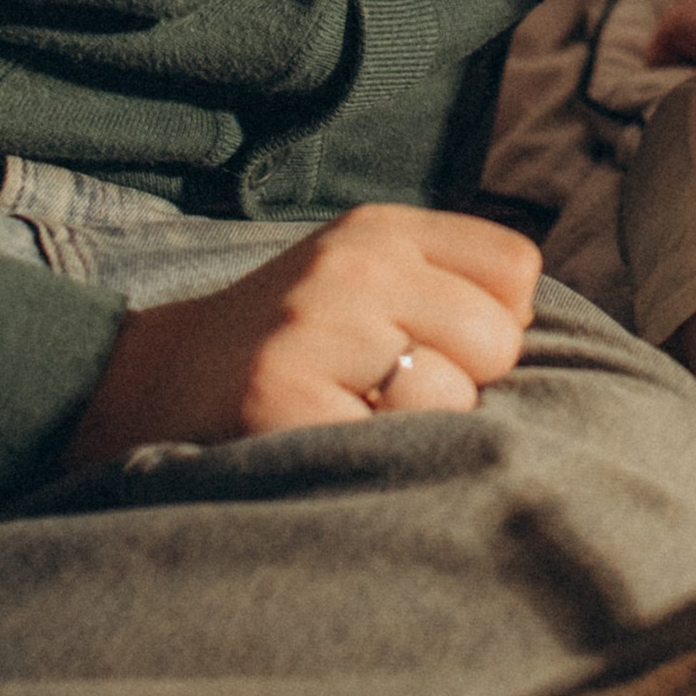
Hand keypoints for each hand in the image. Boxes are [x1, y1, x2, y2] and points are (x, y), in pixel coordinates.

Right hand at [62, 202, 539, 467]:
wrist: (144, 388)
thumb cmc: (287, 347)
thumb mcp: (363, 281)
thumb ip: (451, 285)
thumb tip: (550, 334)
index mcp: (381, 230)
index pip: (516, 269)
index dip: (491, 326)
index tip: (435, 350)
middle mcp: (352, 265)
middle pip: (497, 339)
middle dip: (460, 384)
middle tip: (382, 394)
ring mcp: (312, 328)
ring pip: (451, 399)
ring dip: (416, 433)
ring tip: (352, 419)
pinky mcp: (279, 398)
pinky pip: (390, 448)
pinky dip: (368, 465)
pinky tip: (320, 444)